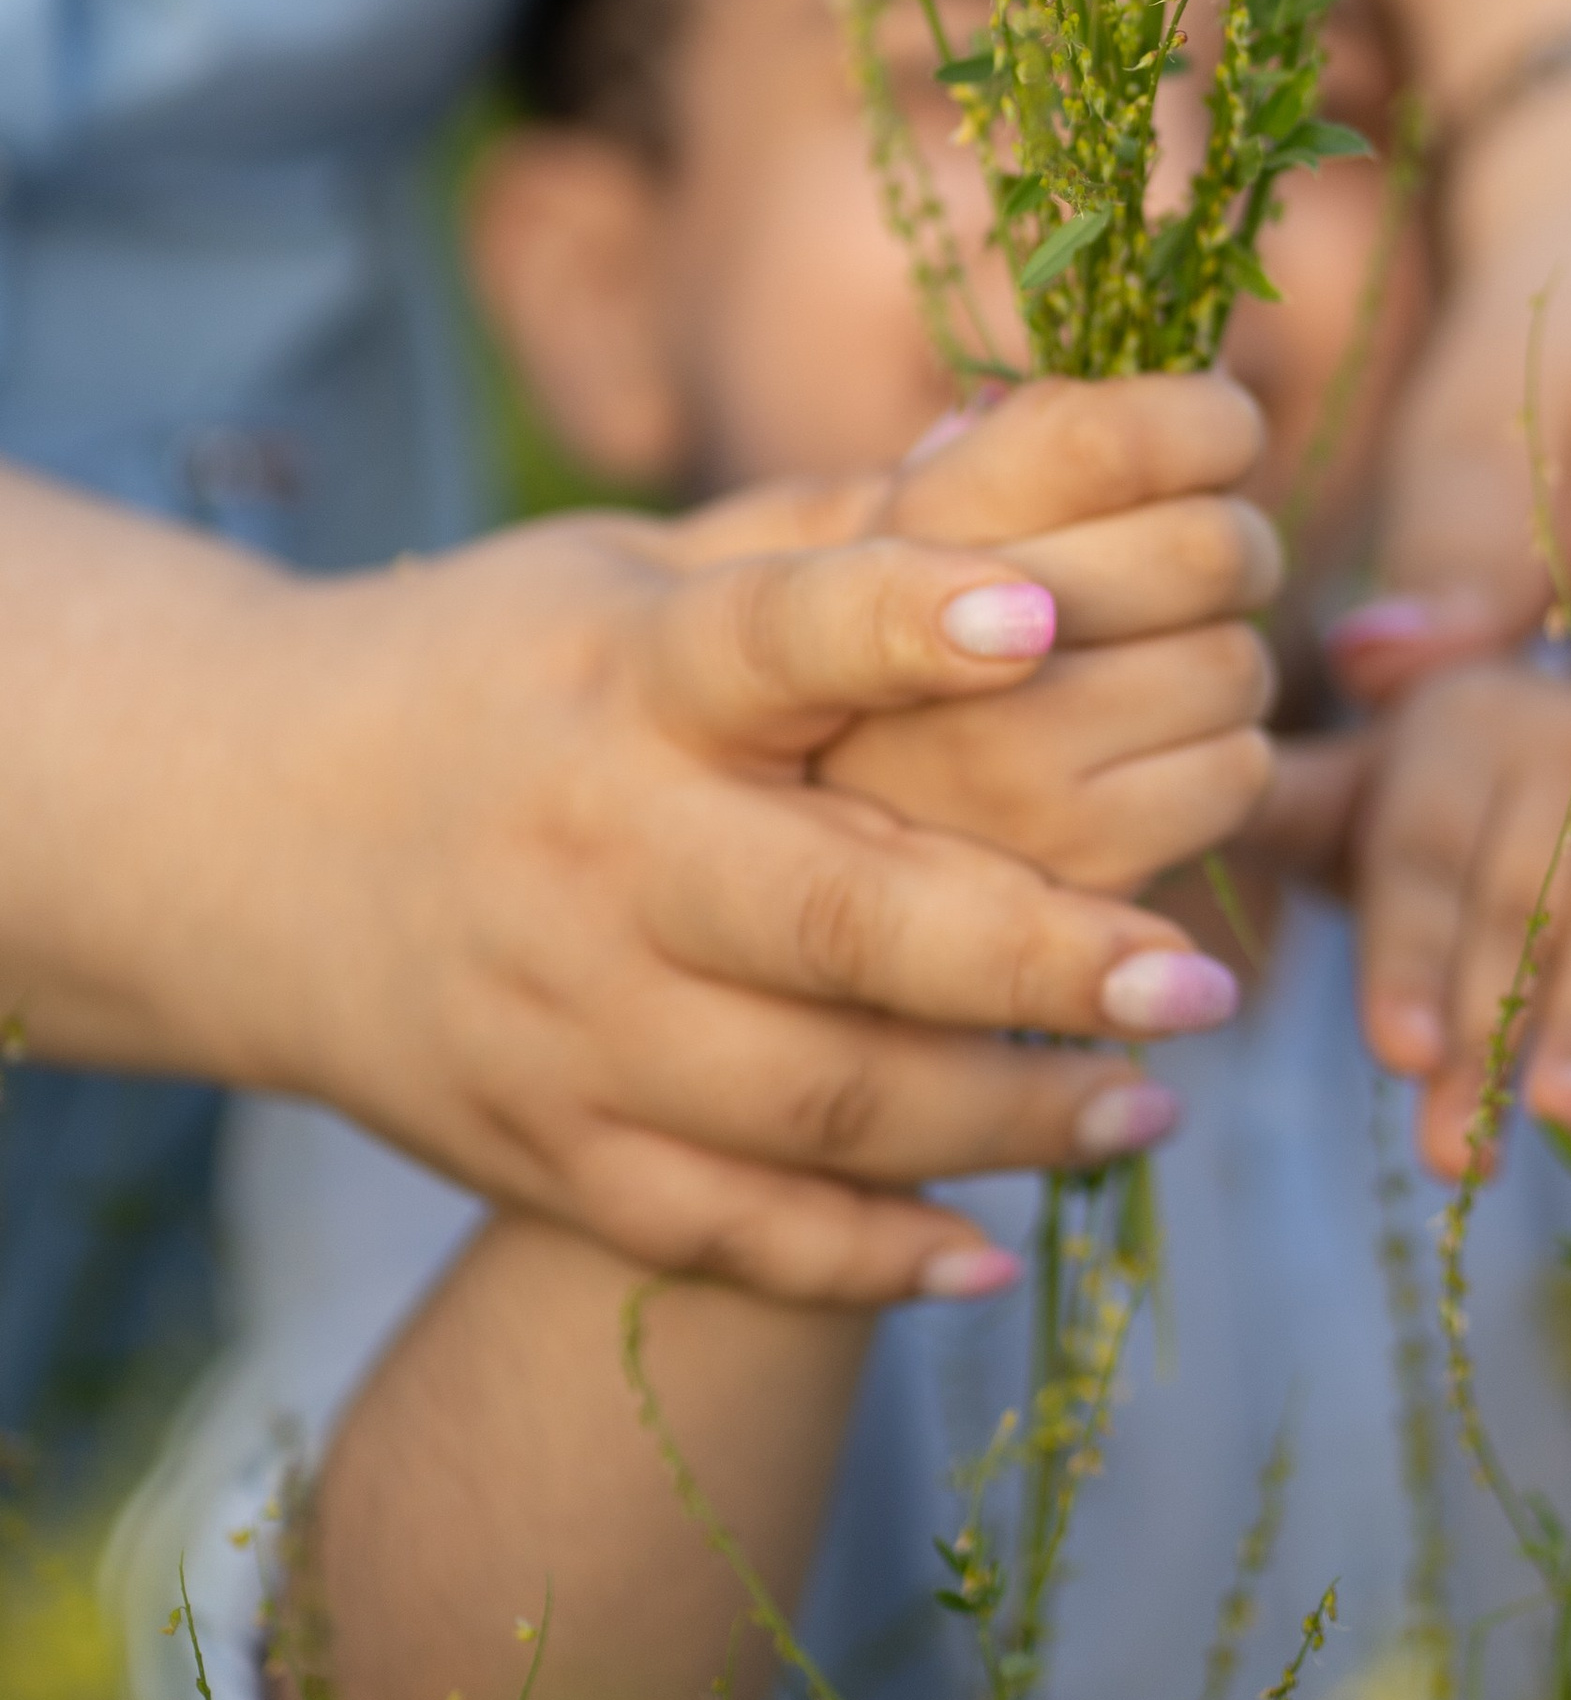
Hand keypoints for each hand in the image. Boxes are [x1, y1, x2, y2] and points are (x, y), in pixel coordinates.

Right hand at [61, 381, 1269, 1303]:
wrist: (240, 837)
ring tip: (1159, 1103)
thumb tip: (1041, 438)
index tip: (1045, 618)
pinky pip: (726, 1231)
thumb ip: (829, 534)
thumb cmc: (496, 668)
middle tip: (1201, 978)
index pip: (775, 642)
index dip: (905, 629)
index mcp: (627, 677)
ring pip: (815, 1104)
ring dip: (1004, 1118)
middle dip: (1033, 954)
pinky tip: (995, 1251)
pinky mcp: (547, 1151)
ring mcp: (570, 1023)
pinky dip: (863, 1260)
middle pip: (833, 923)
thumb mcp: (628, 569)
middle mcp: (600, 854)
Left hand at [1347, 652, 1570, 1182]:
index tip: (1398, 1055)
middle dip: (1489, 1029)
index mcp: (1455, 716)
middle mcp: (1565, 730)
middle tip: (1458, 1150)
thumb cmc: (1452, 827)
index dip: (1409, 957)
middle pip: (1521, 898)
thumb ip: (1299, 809)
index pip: (1423, 850)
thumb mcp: (1368, 809)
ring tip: (1563, 1116)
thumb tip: (1200, 802)